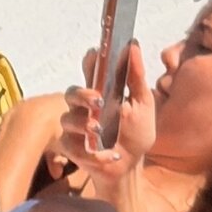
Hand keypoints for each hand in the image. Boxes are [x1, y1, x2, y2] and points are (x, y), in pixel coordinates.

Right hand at [59, 42, 155, 184]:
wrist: (131, 165)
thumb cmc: (135, 132)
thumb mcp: (143, 104)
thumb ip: (136, 77)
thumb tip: (133, 46)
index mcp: (100, 92)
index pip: (90, 71)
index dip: (90, 62)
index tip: (96, 54)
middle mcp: (83, 107)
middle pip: (72, 92)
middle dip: (82, 94)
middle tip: (98, 99)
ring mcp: (75, 127)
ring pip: (68, 119)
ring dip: (83, 124)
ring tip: (99, 129)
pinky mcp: (72, 148)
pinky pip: (73, 147)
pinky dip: (92, 153)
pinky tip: (109, 155)